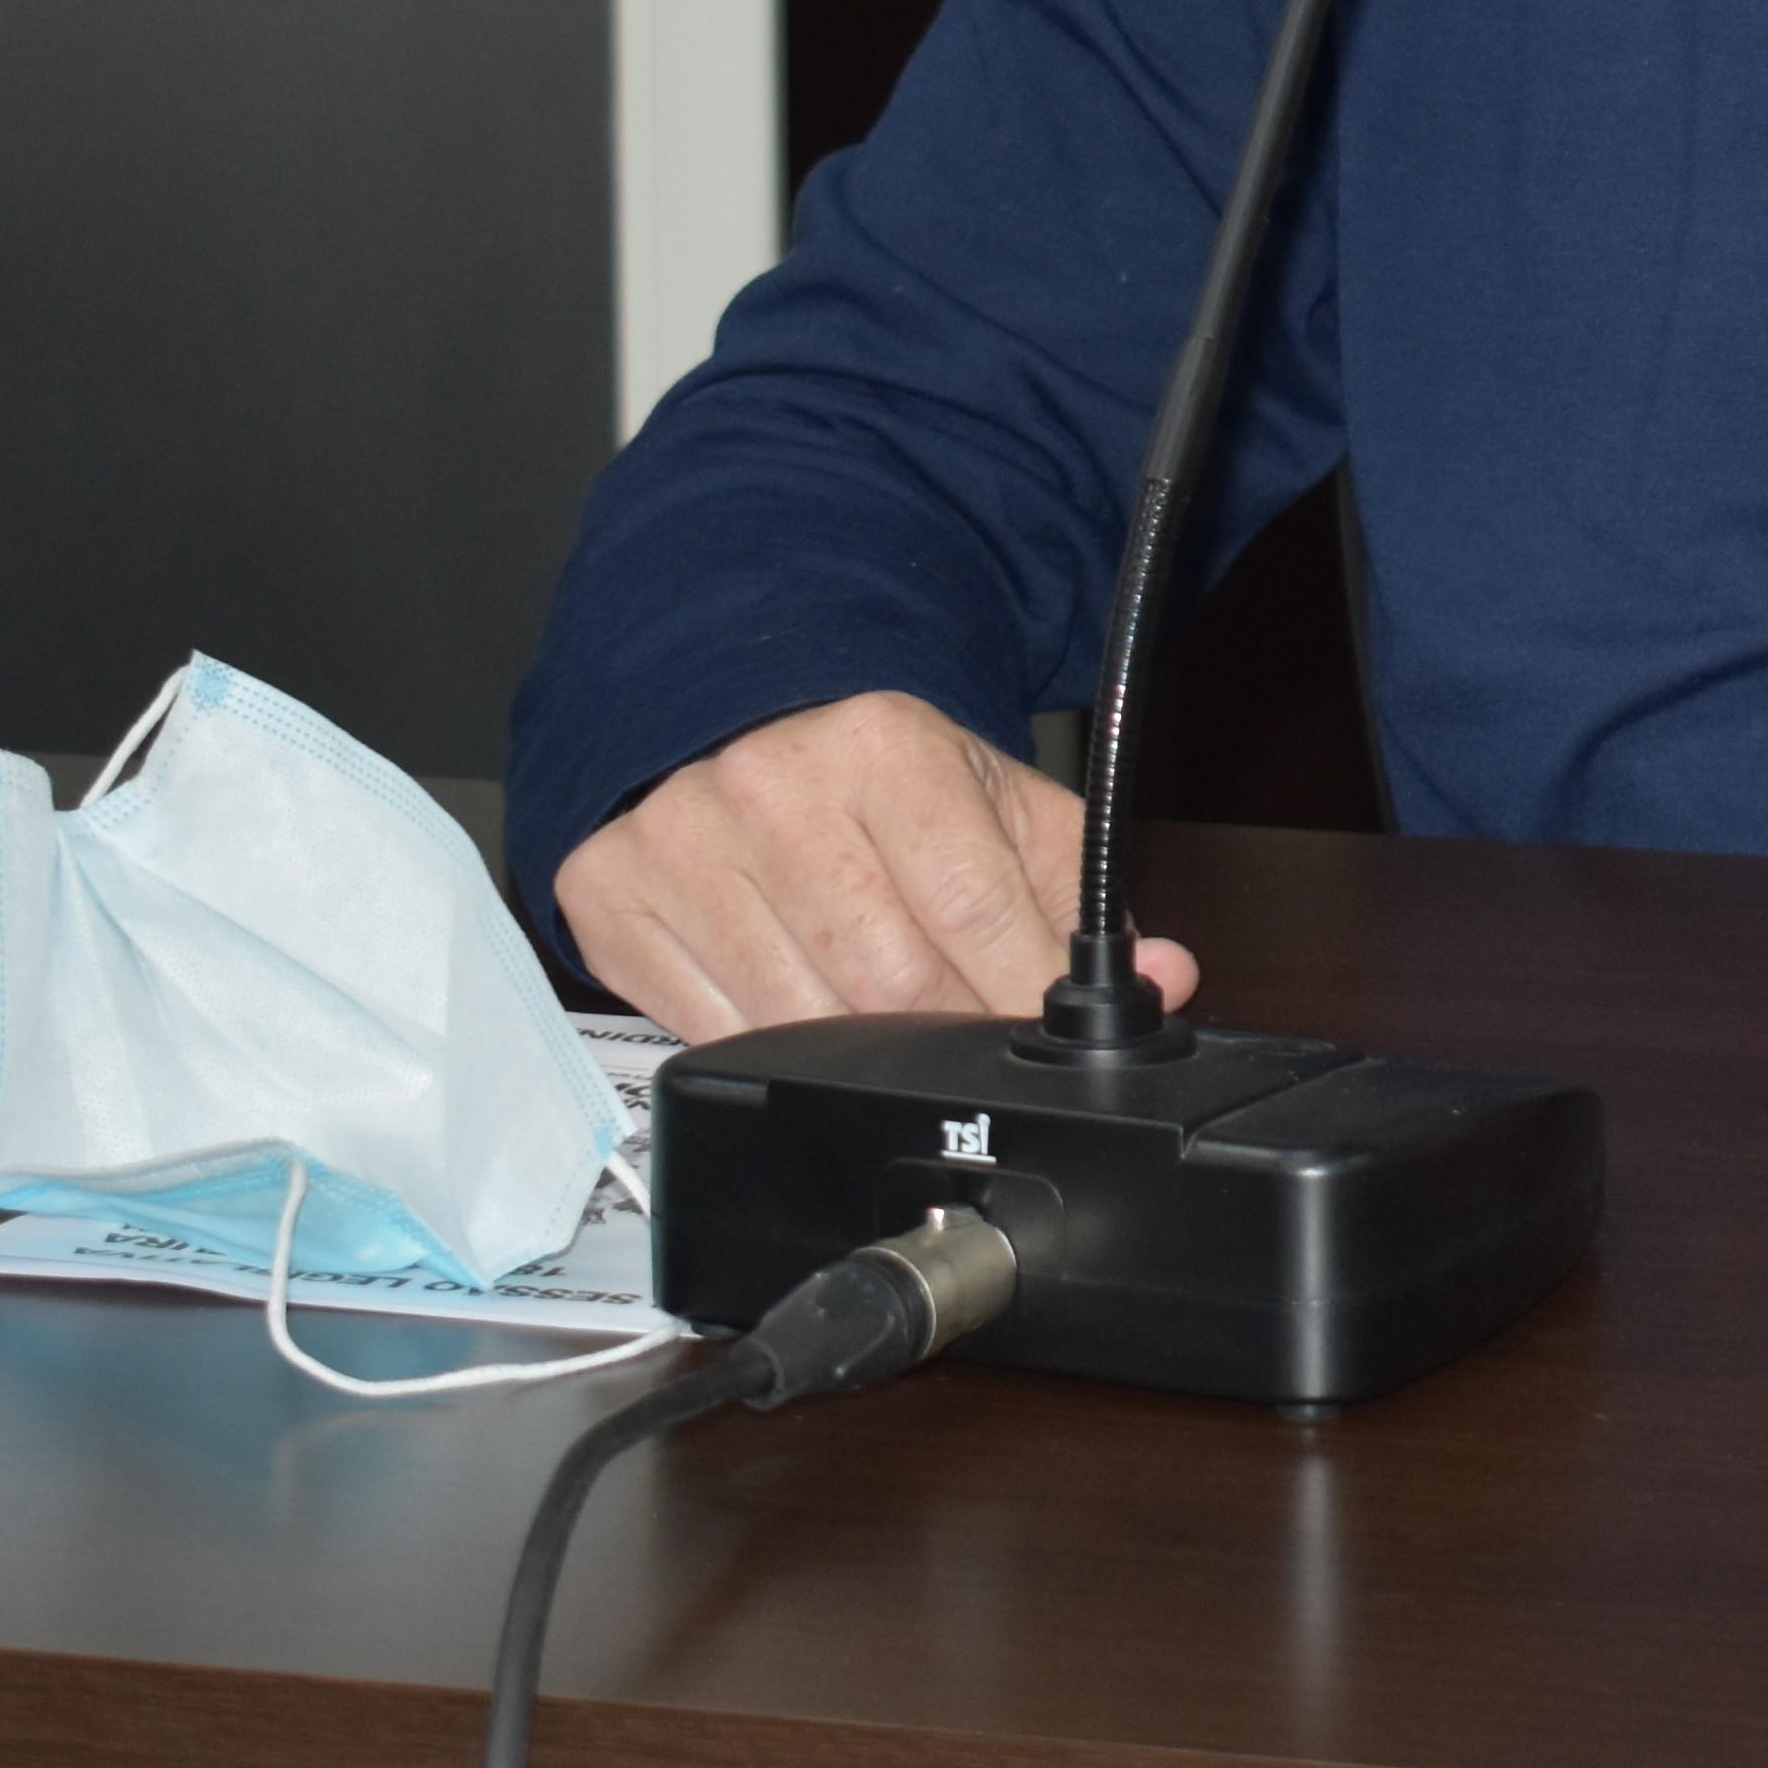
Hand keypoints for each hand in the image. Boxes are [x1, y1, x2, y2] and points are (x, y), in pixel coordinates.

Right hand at [551, 690, 1200, 1041]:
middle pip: (886, 982)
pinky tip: (798, 1005)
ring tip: (893, 1026)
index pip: (971, 908)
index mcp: (880, 745)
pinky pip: (707, 1032)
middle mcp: (765, 784)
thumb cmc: (875, 769)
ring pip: (796, 1024)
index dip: (1020, 991)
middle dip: (952, 1034)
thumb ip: (1081, 886)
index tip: (1049, 1032)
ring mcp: (676, 842)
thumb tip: (1161, 976)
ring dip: (863, 1058)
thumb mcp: (991, 795)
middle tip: (975, 1043)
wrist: (733, 710)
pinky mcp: (607, 896)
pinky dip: (770, 1050)